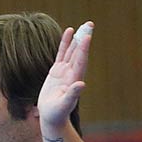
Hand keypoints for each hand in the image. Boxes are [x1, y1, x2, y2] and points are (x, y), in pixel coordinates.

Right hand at [38, 21, 91, 135]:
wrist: (52, 118)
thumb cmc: (57, 114)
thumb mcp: (64, 105)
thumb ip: (72, 95)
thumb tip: (81, 85)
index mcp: (74, 80)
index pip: (80, 61)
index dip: (83, 49)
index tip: (87, 37)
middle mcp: (72, 73)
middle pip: (79, 53)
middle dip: (84, 39)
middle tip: (90, 24)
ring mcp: (65, 71)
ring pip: (72, 51)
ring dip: (77, 39)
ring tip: (82, 26)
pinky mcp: (57, 71)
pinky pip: (62, 54)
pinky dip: (65, 44)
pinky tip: (69, 33)